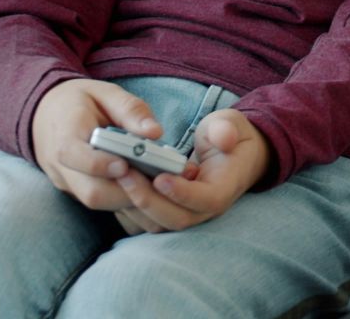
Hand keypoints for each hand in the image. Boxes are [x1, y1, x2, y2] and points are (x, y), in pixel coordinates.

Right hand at [30, 78, 163, 211]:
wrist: (46, 115)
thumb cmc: (80, 101)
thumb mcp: (105, 92)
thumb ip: (130, 109)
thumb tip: (155, 132)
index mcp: (64, 132)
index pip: (72, 154)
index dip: (100, 164)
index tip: (125, 164)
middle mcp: (61, 165)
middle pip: (90, 190)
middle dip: (126, 189)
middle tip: (155, 178)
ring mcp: (67, 182)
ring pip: (97, 201)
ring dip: (129, 196)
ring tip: (155, 181)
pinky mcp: (76, 192)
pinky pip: (100, 203)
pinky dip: (124, 199)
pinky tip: (145, 187)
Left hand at [114, 109, 271, 232]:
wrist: (232, 154)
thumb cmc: (229, 136)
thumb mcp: (230, 124)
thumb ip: (225, 129)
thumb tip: (224, 138)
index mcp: (224, 188)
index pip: (206, 200)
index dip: (182, 193)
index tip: (160, 177)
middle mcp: (206, 208)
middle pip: (177, 219)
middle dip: (148, 199)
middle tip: (126, 172)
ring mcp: (188, 214)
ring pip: (159, 224)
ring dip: (135, 205)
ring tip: (117, 175)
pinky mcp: (171, 214)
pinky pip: (147, 223)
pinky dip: (130, 210)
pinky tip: (117, 187)